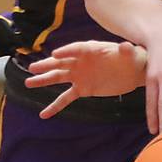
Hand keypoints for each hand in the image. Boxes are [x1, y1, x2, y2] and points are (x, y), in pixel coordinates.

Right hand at [26, 40, 145, 117]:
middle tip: (32, 68)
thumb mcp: (131, 54)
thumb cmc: (132, 58)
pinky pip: (66, 98)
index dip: (65, 52)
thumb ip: (126, 51)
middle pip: (61, 63)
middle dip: (47, 65)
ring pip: (58, 78)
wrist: (133, 72)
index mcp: (90, 49)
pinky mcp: (83, 89)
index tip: (55, 55)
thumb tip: (126, 46)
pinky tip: (44, 114)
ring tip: (28, 83)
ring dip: (44, 81)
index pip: (75, 49)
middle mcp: (80, 61)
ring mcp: (79, 75)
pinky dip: (55, 106)